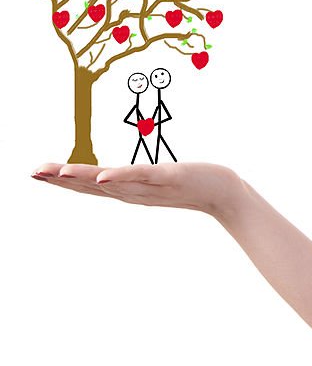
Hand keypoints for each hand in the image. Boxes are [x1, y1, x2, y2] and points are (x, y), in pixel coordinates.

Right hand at [31, 162, 245, 218]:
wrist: (224, 192)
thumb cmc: (190, 183)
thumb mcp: (153, 180)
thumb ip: (132, 179)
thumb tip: (110, 175)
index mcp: (129, 191)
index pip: (90, 186)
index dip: (62, 181)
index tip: (35, 173)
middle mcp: (135, 192)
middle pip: (93, 186)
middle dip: (62, 179)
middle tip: (33, 172)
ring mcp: (151, 186)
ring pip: (112, 182)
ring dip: (85, 177)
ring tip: (59, 172)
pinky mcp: (170, 177)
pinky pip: (143, 176)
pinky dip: (122, 176)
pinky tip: (104, 175)